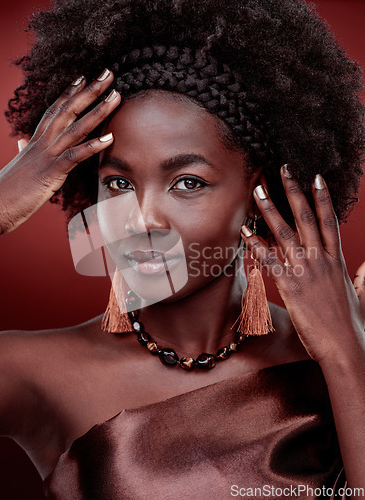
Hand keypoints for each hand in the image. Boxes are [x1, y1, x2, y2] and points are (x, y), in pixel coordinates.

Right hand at [0, 69, 119, 236]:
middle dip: (90, 91)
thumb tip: (22, 143)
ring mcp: (47, 156)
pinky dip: (93, 146)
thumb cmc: (7, 190)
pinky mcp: (51, 172)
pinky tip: (110, 138)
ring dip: (98, 111)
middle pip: (68, 110)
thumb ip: (24, 152)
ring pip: (76, 128)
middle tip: (107, 74)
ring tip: (116, 96)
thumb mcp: (20, 166)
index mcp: (36, 142)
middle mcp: (42, 143)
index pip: (54, 111)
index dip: (69, 94)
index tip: (84, 78)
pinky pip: (75, 156)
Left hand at [241, 165, 364, 362]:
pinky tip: (244, 231)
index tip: (316, 178)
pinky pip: (271, 259)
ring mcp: (306, 271)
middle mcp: (322, 260)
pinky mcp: (291, 286)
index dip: (323, 198)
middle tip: (283, 170)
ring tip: (258, 190)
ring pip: (286, 232)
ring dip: (270, 210)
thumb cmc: (350, 324)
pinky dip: (257, 244)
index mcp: (337, 260)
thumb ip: (362, 277)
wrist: (345, 346)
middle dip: (294, 192)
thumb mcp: (359, 295)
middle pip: (307, 218)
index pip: (330, 221)